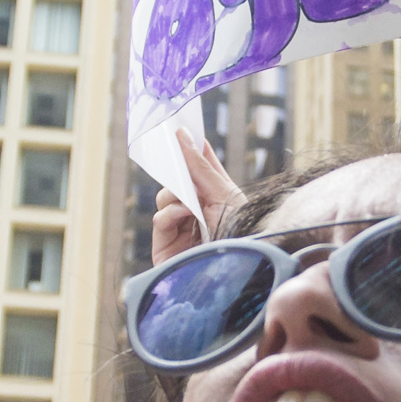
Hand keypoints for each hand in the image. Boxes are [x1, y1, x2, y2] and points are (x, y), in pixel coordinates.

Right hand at [150, 123, 244, 264]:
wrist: (237, 272)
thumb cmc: (241, 235)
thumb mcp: (225, 195)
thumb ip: (201, 167)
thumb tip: (183, 136)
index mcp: (219, 199)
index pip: (203, 168)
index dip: (194, 149)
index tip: (184, 129)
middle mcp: (200, 214)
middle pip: (179, 181)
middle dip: (178, 169)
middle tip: (172, 149)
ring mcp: (182, 230)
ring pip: (165, 197)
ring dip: (175, 194)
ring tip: (190, 201)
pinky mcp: (167, 247)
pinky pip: (159, 218)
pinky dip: (170, 213)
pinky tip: (184, 215)